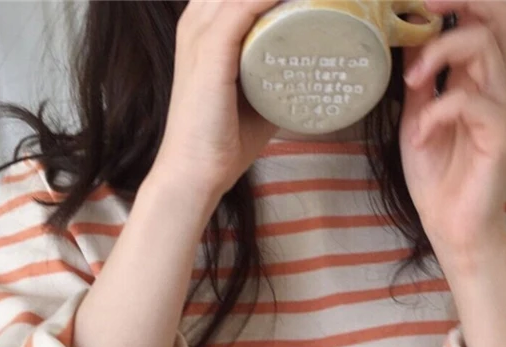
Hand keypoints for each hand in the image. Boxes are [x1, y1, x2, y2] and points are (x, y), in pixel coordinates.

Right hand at [151, 0, 280, 202]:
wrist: (196, 171)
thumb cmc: (223, 140)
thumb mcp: (255, 99)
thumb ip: (276, 80)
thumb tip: (310, 76)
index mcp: (204, 30)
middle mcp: (198, 23)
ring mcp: (201, 35)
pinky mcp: (210, 53)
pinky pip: (241, 9)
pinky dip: (269, 0)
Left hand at [400, 0, 505, 265]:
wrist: (452, 227)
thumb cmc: (438, 177)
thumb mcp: (416, 118)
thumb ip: (418, 80)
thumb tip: (405, 37)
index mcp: (476, 79)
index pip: (482, 17)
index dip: (456, 0)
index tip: (414, 4)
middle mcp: (495, 86)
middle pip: (499, 14)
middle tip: (421, 8)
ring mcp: (502, 108)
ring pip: (484, 46)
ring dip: (439, 52)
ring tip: (411, 81)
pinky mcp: (501, 135)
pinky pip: (469, 101)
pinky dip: (436, 110)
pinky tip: (422, 135)